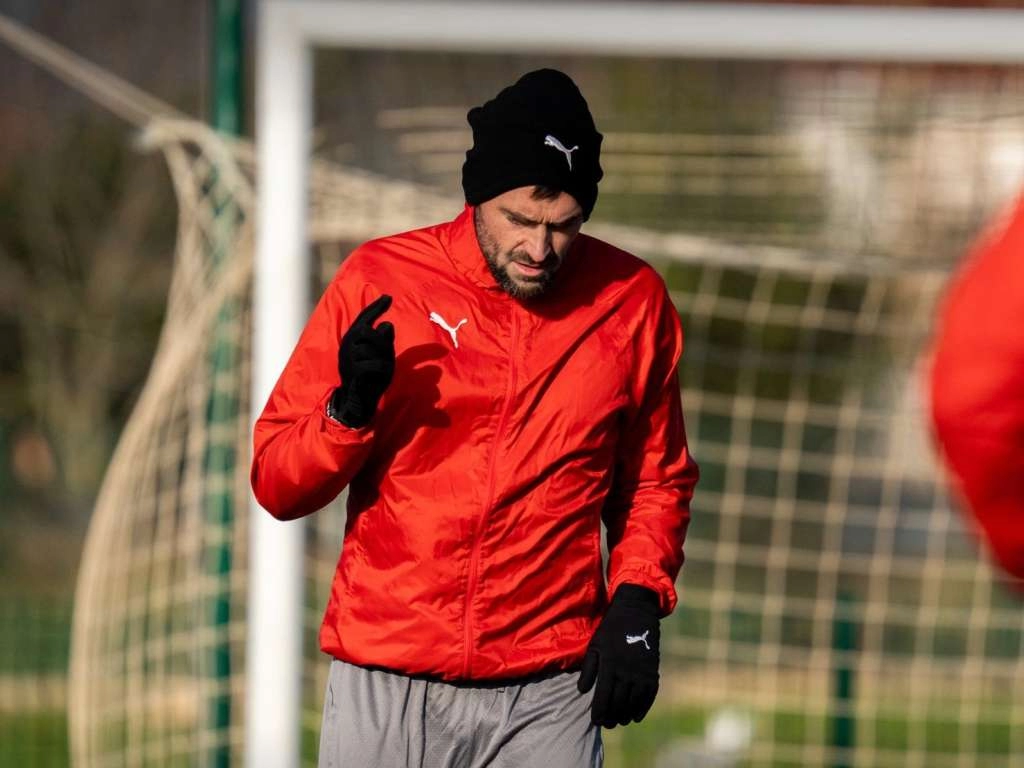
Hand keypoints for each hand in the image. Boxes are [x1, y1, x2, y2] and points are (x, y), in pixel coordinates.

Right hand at [329, 295, 394, 427]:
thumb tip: (387, 324)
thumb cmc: (370, 376)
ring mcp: (348, 359)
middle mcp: (347, 346)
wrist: (358, 401)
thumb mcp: (380, 355)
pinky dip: (383, 368)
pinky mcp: (353, 372)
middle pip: (368, 332)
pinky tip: (383, 375)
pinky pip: (375, 364)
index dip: (375, 308)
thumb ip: (384, 341)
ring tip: (384, 369)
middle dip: (382, 341)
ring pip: (373, 349)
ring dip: (384, 358)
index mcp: (352, 339)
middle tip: (388, 354)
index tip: (388, 297)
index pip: (364, 318)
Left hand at [577, 584, 660, 727]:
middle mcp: (626, 672)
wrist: (636, 614)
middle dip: (611, 717)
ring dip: (626, 715)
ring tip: (619, 721)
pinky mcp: (653, 672)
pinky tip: (636, 717)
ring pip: (633, 702)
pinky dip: (643, 709)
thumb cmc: (610, 630)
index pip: (603, 698)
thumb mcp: (594, 645)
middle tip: (606, 724)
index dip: (599, 712)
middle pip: (618, 704)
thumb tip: (582, 691)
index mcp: (609, 666)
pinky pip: (649, 696)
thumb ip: (589, 669)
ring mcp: (641, 673)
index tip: (595, 721)